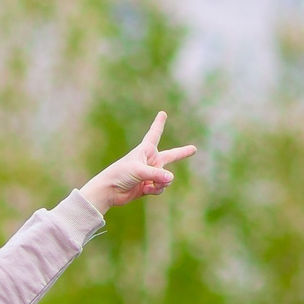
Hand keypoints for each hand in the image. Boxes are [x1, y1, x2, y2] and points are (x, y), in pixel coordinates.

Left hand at [77, 113, 196, 212]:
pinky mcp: (148, 186)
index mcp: (145, 150)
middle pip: (171, 156)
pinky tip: (146, 190)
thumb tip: (171, 179)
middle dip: (182, 153)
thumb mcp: (139, 170)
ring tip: (150, 185)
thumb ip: (156, 174)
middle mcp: (150, 161)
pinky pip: (160, 188)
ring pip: (167, 178)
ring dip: (162, 182)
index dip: (159, 123)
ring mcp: (150, 174)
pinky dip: (156, 190)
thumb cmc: (120, 174)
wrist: (109, 191)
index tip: (162, 113)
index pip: (155, 133)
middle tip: (194, 149)